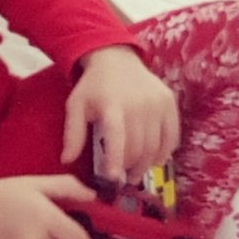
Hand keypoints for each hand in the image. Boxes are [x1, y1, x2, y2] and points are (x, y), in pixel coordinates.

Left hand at [62, 45, 179, 182]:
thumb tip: (66, 160)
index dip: (115, 161)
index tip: (113, 179)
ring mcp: (157, 103)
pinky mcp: (169, 102)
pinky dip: (164, 152)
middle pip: (138, 148)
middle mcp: (138, 104)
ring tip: (136, 172)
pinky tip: (154, 159)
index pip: (117, 138)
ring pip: (155, 146)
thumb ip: (73, 134)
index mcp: (112, 105)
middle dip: (130, 168)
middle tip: (123, 179)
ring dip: (146, 165)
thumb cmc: (93, 86)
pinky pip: (172, 136)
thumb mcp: (76, 106)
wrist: (116, 58)